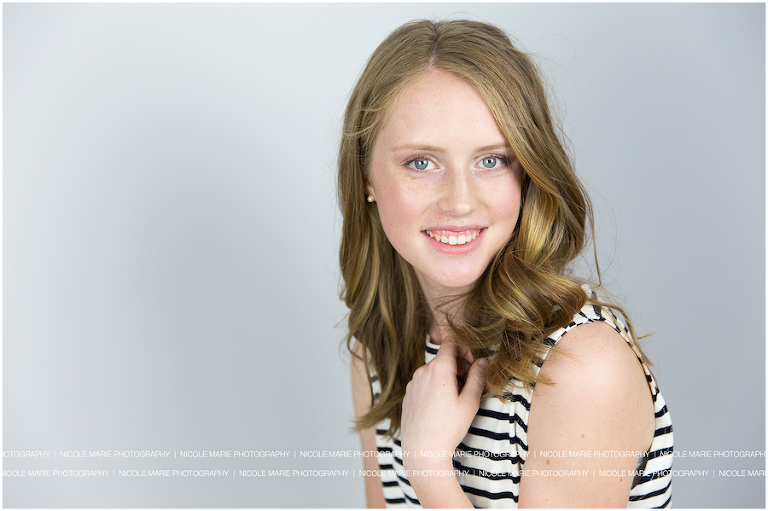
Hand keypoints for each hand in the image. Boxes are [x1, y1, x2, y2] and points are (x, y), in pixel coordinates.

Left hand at [400, 341, 486, 470]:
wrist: (422, 451)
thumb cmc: (448, 428)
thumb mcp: (470, 402)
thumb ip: (477, 377)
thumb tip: (482, 361)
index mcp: (438, 369)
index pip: (451, 343)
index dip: (464, 349)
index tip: (472, 365)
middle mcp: (422, 372)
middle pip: (443, 358)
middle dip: (459, 367)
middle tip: (469, 387)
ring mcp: (412, 383)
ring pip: (434, 371)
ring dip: (447, 378)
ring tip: (456, 400)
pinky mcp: (407, 395)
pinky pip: (424, 383)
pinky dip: (435, 387)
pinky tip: (441, 408)